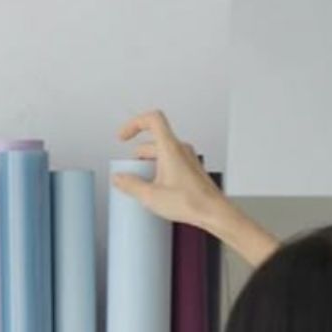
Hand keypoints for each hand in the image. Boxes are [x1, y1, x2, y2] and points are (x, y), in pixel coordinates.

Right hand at [113, 109, 222, 229]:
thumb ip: (131, 185)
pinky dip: (158, 170)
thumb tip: (118, 178)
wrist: (213, 212)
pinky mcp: (190, 168)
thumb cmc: (190, 202)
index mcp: (170, 148)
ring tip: (142, 185)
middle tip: (130, 173)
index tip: (123, 137)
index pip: (152, 119)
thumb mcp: (151, 196)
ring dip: (147, 164)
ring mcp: (187, 157)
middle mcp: (180, 148)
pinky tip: (155, 189)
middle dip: (137, 156)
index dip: (134, 124)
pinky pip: (170, 161)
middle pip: (153, 141)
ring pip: (161, 152)